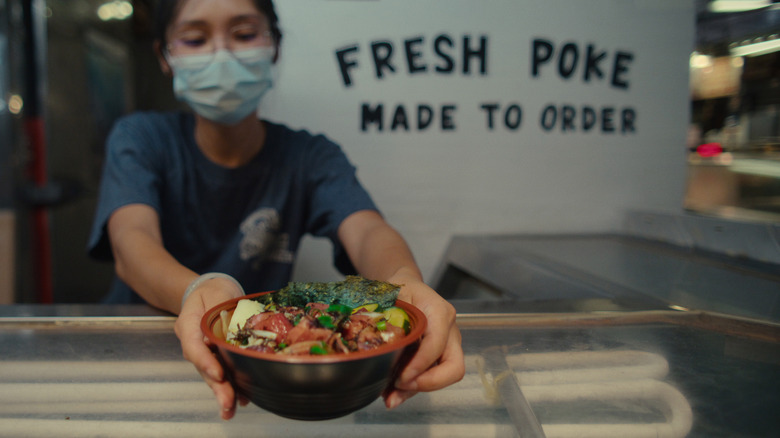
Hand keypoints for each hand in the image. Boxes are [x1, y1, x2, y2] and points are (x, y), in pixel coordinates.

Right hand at [174, 277, 244, 419]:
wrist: (210, 291)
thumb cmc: (213, 290)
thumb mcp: (217, 292)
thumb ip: (218, 310)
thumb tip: (222, 332)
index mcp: (188, 324)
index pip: (194, 346)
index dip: (206, 362)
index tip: (219, 374)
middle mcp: (193, 342)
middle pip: (203, 367)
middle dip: (216, 387)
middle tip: (228, 403)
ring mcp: (203, 351)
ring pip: (212, 374)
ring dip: (223, 392)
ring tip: (231, 409)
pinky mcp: (216, 357)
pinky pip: (222, 373)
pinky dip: (232, 386)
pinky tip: (242, 399)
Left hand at [383, 277, 464, 408]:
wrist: (406, 286)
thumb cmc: (400, 290)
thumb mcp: (391, 297)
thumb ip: (387, 321)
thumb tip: (378, 351)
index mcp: (439, 311)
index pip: (437, 343)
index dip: (420, 364)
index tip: (400, 377)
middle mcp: (449, 330)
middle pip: (454, 367)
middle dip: (429, 383)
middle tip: (401, 385)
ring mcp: (448, 344)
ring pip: (445, 376)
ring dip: (418, 390)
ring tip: (391, 397)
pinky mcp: (439, 355)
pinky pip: (432, 376)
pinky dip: (414, 389)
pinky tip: (393, 394)